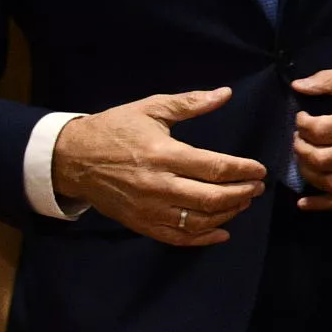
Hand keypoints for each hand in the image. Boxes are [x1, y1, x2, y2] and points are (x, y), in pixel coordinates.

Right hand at [50, 89, 266, 246]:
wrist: (71, 159)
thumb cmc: (114, 129)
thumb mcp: (150, 109)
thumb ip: (190, 103)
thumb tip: (225, 93)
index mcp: (163, 154)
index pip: (214, 168)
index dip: (244, 171)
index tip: (260, 169)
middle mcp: (158, 185)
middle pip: (212, 198)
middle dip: (242, 194)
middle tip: (257, 187)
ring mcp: (148, 208)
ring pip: (198, 221)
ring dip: (227, 214)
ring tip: (243, 202)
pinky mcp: (139, 223)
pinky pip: (176, 237)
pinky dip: (202, 238)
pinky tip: (222, 231)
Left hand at [290, 68, 331, 210]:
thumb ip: (328, 79)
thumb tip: (297, 86)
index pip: (320, 131)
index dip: (302, 124)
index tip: (302, 117)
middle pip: (321, 159)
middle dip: (301, 147)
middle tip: (301, 137)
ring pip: (329, 182)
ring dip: (307, 171)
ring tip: (305, 157)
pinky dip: (323, 204)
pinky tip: (304, 203)